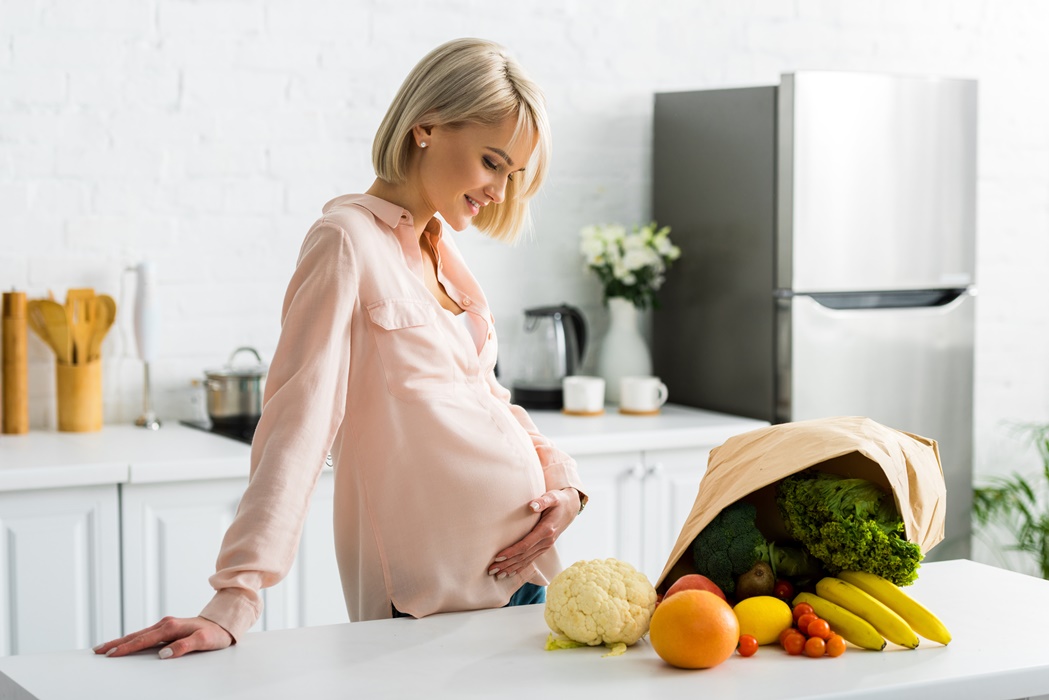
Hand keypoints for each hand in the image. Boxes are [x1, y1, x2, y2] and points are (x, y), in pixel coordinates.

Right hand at [93, 616, 232, 659]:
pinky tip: (124, 644)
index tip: (111, 654)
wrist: (223, 623)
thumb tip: (163, 654)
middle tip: (97, 651)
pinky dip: (131, 639)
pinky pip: (144, 635)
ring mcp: (165, 625)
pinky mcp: (167, 629)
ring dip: (121, 641)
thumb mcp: (203, 641)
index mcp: (171, 627)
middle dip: (116, 643)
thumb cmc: (215, 633)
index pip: (143, 640)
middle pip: (136, 635)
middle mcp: (165, 624)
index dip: (126, 648)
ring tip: (104, 648)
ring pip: (138, 634)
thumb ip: (184, 647)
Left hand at [488, 488, 580, 578]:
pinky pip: (530, 560)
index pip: (526, 545)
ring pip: (526, 560)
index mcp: (546, 530)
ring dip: (511, 568)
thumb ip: (542, 501)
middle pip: (524, 556)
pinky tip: (510, 573)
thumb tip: (532, 506)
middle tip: (492, 570)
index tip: (498, 556)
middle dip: (507, 563)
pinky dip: (520, 568)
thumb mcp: (552, 497)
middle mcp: (546, 541)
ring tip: (497, 575)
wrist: (570, 508)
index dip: (512, 552)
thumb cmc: (558, 501)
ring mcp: (546, 546)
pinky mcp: (544, 548)